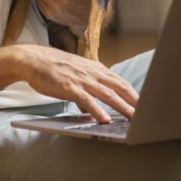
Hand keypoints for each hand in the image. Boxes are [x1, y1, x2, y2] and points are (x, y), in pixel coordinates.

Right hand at [10, 44, 137, 121]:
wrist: (32, 60)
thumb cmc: (53, 68)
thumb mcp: (76, 75)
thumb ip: (87, 90)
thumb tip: (93, 109)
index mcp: (95, 69)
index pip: (120, 81)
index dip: (134, 93)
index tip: (145, 104)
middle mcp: (92, 73)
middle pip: (119, 87)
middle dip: (135, 100)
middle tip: (148, 113)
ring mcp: (82, 79)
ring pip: (108, 94)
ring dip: (122, 107)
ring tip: (134, 118)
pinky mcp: (69, 87)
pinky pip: (86, 100)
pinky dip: (97, 110)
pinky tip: (105, 120)